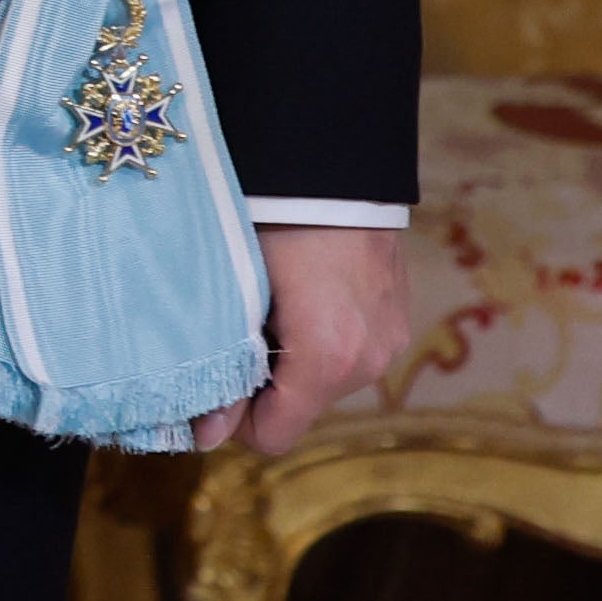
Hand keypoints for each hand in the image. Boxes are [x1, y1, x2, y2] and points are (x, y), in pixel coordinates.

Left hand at [202, 221, 410, 450]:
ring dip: (291, 359)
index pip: (273, 435)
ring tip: (264, 304)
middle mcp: (368, 361)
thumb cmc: (269, 220)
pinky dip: (319, 339)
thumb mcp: (234, 290)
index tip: (207, 387)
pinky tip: (297, 295)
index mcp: (325, 358)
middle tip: (230, 329)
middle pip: (297, 407)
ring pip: (322, 381)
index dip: (234, 419)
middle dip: (261, 382)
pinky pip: (348, 353)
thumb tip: (203, 434)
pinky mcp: (399, 321)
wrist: (331, 164)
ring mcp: (390, 342)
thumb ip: (222, 367)